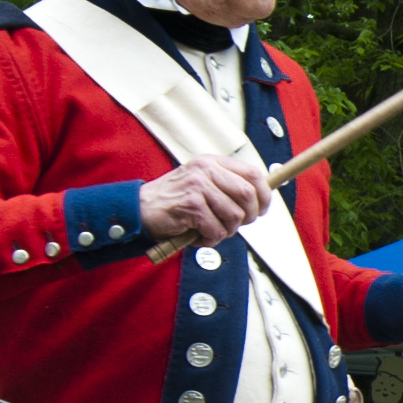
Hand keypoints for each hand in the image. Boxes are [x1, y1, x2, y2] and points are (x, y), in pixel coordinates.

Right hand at [142, 152, 270, 245]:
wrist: (139, 209)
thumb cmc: (175, 201)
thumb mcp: (202, 184)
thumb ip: (227, 187)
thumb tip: (260, 201)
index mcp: (212, 162)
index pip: (253, 174)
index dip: (263, 195)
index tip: (261, 210)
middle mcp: (205, 169)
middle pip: (248, 195)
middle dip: (248, 217)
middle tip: (235, 226)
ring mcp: (197, 186)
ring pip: (234, 216)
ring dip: (226, 231)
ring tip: (210, 231)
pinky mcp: (190, 205)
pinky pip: (216, 229)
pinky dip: (211, 239)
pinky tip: (199, 236)